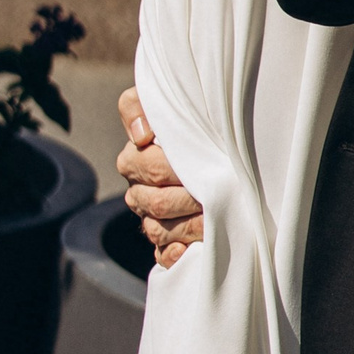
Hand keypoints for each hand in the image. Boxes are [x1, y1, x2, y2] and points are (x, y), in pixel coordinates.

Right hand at [117, 85, 205, 268]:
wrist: (203, 137)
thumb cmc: (186, 113)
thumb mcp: (160, 98)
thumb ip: (137, 105)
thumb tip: (141, 136)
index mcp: (133, 159)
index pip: (151, 167)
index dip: (176, 167)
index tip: (205, 163)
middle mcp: (137, 191)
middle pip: (157, 202)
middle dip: (189, 198)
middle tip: (221, 192)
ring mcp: (149, 218)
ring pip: (160, 231)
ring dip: (189, 227)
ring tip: (217, 218)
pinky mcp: (163, 241)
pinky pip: (162, 255)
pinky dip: (175, 255)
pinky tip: (190, 249)